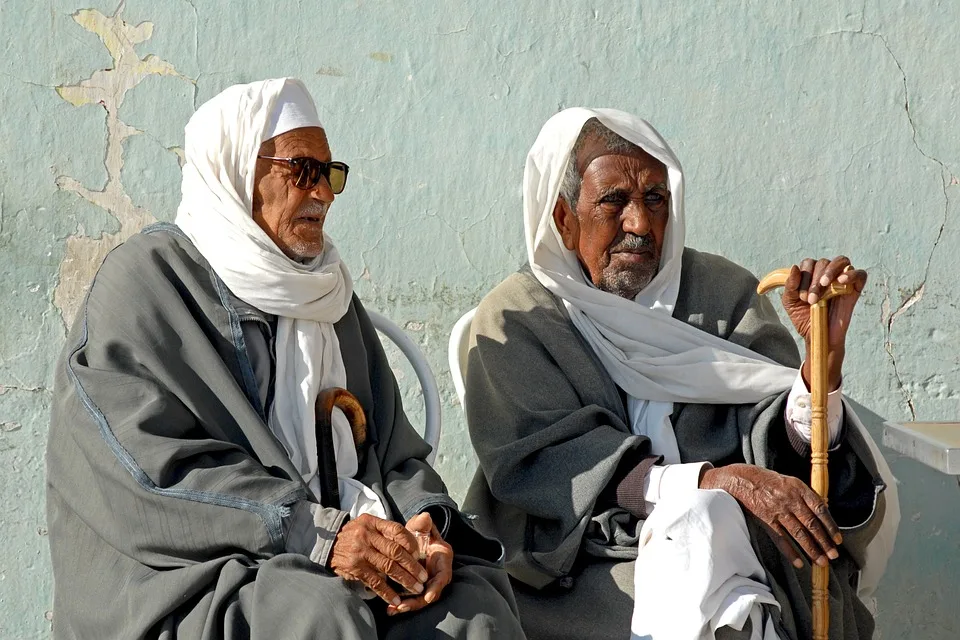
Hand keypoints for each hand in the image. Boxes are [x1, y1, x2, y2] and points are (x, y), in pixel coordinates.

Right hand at [329, 513, 428, 606]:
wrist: (327, 544)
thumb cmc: (353, 535)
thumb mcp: (367, 525)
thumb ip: (385, 530)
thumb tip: (410, 543)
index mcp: (372, 523)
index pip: (397, 530)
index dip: (410, 542)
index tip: (419, 554)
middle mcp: (367, 536)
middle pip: (395, 551)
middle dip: (412, 566)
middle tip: (423, 577)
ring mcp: (361, 553)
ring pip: (388, 567)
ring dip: (404, 580)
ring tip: (416, 588)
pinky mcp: (355, 568)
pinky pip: (375, 582)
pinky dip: (387, 592)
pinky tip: (396, 599)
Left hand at [386, 512, 453, 615]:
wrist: (415, 538)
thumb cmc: (420, 532)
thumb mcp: (421, 526)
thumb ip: (423, 523)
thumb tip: (425, 517)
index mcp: (442, 558)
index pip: (443, 576)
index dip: (436, 587)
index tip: (428, 596)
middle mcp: (437, 573)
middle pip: (431, 593)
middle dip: (417, 601)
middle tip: (402, 607)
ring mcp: (427, 581)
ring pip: (420, 598)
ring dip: (407, 605)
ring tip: (393, 610)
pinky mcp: (416, 586)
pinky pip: (410, 598)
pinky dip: (401, 604)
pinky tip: (390, 609)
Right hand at [700, 464, 841, 567]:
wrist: (741, 479)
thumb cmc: (767, 480)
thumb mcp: (788, 481)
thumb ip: (804, 496)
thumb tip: (822, 514)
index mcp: (798, 488)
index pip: (820, 509)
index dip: (831, 526)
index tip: (838, 540)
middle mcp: (789, 499)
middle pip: (811, 524)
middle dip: (824, 542)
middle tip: (834, 556)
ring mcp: (777, 511)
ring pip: (799, 534)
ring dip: (811, 550)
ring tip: (821, 562)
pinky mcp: (766, 520)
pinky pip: (781, 540)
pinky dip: (790, 552)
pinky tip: (799, 563)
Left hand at [781, 256, 866, 390]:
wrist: (818, 336)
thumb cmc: (804, 318)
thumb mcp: (790, 302)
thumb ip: (790, 285)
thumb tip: (795, 267)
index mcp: (811, 275)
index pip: (808, 263)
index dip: (804, 276)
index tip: (802, 297)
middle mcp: (827, 275)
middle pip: (823, 262)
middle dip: (814, 279)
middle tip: (811, 299)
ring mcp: (841, 281)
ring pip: (841, 261)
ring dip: (830, 271)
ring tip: (824, 285)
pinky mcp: (855, 290)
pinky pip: (860, 274)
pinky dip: (852, 274)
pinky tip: (841, 281)